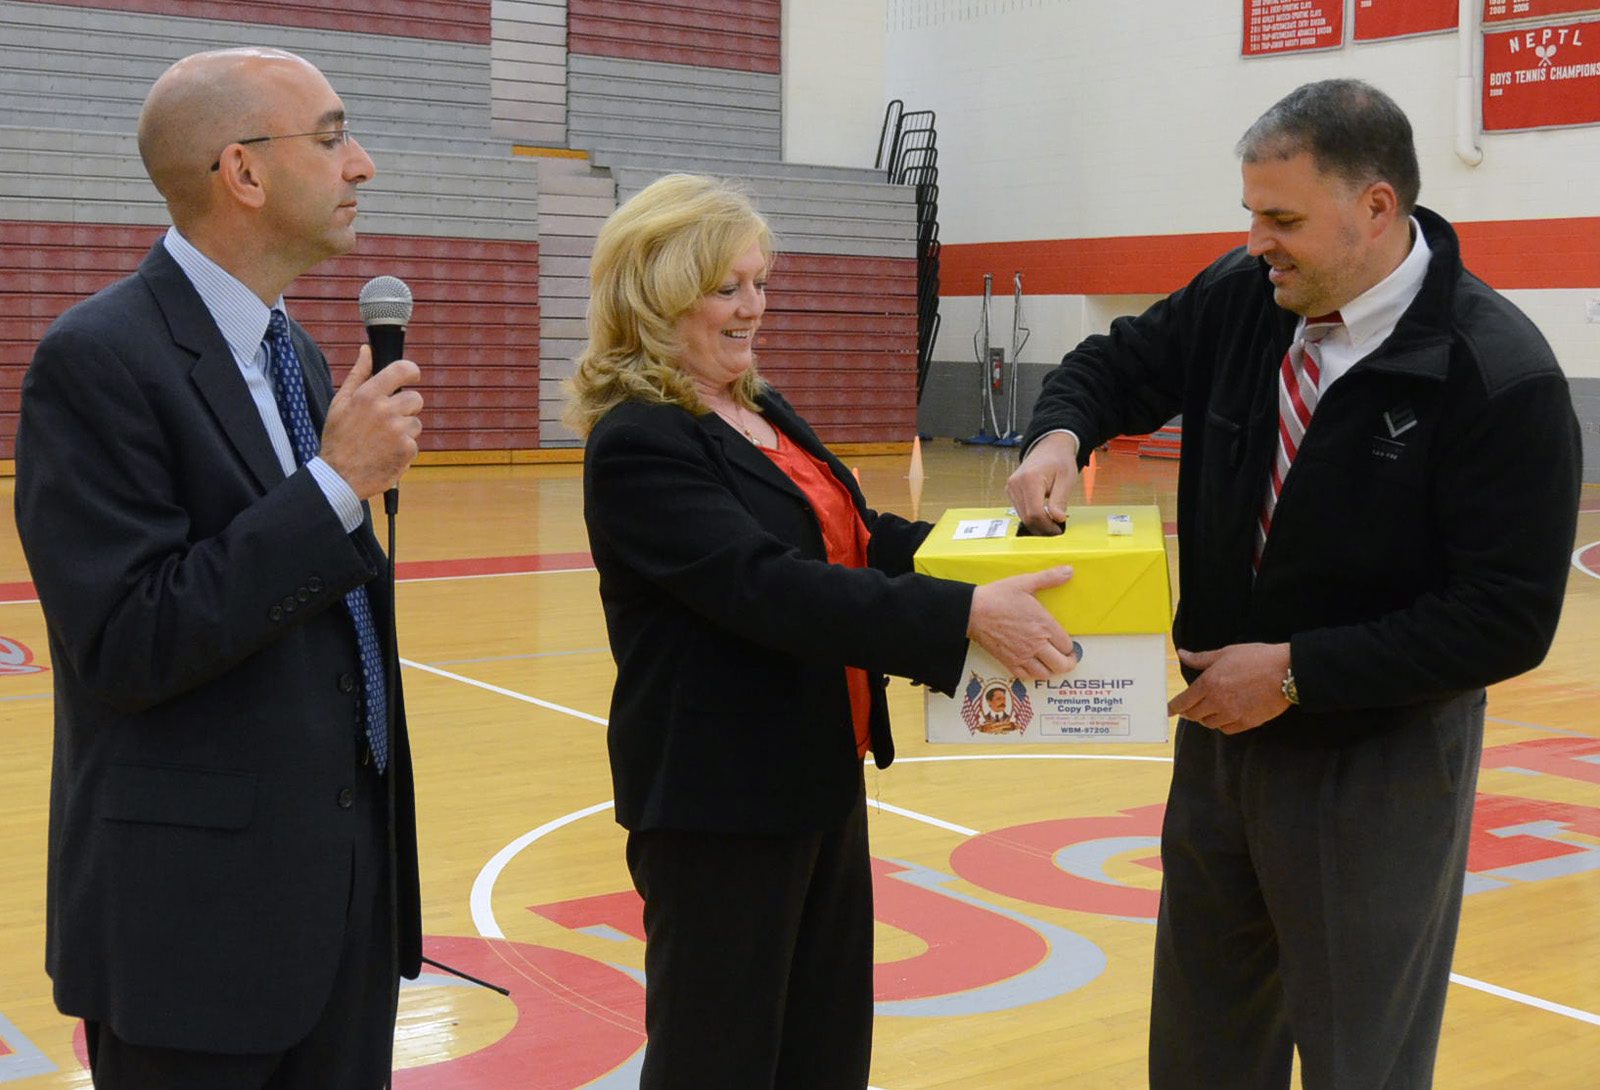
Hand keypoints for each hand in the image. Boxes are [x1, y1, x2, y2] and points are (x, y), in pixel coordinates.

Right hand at [320, 346, 423, 499]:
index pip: (402, 370)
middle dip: (405, 408)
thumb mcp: (340, 403)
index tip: (412, 375)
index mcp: (368, 395)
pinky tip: (385, 453)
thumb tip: (367, 350)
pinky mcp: (407, 450)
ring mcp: (398, 431)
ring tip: (381, 441)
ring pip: (415, 423)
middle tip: (386, 421)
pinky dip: (403, 449)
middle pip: (415, 399)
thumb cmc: (338, 438)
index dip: (412, 371)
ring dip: (404, 430)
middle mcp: (385, 410)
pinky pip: (414, 443)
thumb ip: (358, 374)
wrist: (339, 477)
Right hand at [967, 566, 1077, 680]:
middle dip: (1068, 662)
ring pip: (1046, 674)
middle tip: (1066, 658)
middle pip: (1061, 664)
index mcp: (1044, 625)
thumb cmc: (998, 597)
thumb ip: (1049, 578)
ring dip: (1051, 669)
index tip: (1067, 643)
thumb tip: (1069, 571)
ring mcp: (1022, 656)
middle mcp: (1036, 644)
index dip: (1070, 646)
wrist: (972, 611)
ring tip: (1050, 662)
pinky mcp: (1009, 662)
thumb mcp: (1024, 582)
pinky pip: (1027, 676)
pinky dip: (1033, 674)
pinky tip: (1033, 665)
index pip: (1067, 645)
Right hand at [1006, 431, 1078, 534]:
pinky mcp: (1011, 492)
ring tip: (1052, 522)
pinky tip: (1044, 516)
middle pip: (1027, 517)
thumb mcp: (1066, 478)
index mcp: (1030, 479)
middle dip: (1043, 528)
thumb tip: (1058, 519)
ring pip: (1022, 517)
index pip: (1035, 512)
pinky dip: (1032, 517)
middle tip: (1057, 529)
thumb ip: (1060, 500)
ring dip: (1038, 524)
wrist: (1049, 448)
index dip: (1047, 525)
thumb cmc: (1059, 461)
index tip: (1059, 529)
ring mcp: (1011, 488)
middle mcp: (1015, 484)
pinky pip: (1020, 511)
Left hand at [1167, 643, 1290, 733]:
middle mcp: (1217, 702)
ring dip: (1205, 718)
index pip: (1183, 702)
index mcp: (1209, 684)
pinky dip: (1222, 725)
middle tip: (1189, 708)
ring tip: (1207, 710)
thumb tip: (1182, 654)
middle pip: (1194, 715)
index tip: (1168, 710)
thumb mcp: (1225, 653)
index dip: (1173, 707)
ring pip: (1209, 724)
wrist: (1286, 672)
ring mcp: (1232, 715)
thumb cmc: (1256, 658)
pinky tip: (1224, 717)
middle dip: (1188, 712)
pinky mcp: (1247, 723)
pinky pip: (1227, 729)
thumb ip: (1200, 658)